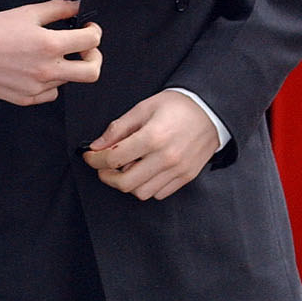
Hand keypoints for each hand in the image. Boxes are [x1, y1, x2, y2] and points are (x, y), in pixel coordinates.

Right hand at [0, 0, 101, 105]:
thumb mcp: (27, 13)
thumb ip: (58, 9)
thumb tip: (78, 6)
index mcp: (50, 45)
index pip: (92, 41)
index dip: (95, 31)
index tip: (89, 29)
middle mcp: (47, 70)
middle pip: (92, 72)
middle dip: (94, 58)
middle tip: (84, 49)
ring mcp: (37, 87)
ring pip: (69, 81)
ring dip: (66, 68)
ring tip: (49, 56)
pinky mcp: (26, 99)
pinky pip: (51, 94)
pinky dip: (50, 83)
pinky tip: (37, 71)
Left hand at [82, 90, 218, 201]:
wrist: (211, 110)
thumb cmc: (177, 106)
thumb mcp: (144, 108)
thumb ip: (118, 128)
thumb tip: (97, 146)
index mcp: (153, 137)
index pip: (113, 158)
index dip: (95, 160)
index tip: (90, 156)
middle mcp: (166, 157)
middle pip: (125, 183)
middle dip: (107, 177)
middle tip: (104, 167)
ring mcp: (177, 170)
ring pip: (141, 192)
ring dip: (127, 183)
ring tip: (126, 168)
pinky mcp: (186, 177)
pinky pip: (159, 193)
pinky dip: (146, 186)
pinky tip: (144, 172)